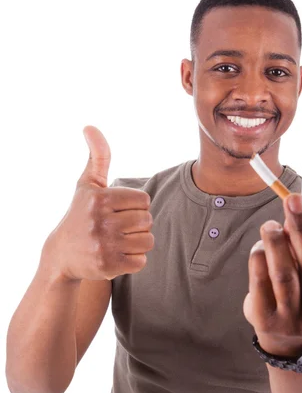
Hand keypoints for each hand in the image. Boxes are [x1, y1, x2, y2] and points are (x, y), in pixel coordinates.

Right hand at [42, 126, 153, 280]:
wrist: (62, 255)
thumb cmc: (80, 215)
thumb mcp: (87, 185)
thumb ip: (98, 156)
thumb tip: (90, 126)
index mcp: (100, 198)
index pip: (144, 200)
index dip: (135, 206)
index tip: (118, 210)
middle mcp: (101, 221)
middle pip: (147, 220)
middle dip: (137, 224)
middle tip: (119, 227)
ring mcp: (105, 245)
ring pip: (147, 241)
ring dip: (137, 242)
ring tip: (119, 240)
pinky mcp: (108, 266)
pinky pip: (141, 261)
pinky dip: (133, 260)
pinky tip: (117, 255)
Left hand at [243, 193, 301, 355]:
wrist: (286, 340)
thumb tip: (300, 208)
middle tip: (292, 200)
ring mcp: (292, 323)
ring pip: (285, 274)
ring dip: (277, 241)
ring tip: (270, 224)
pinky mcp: (265, 322)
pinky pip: (260, 282)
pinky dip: (260, 257)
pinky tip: (261, 245)